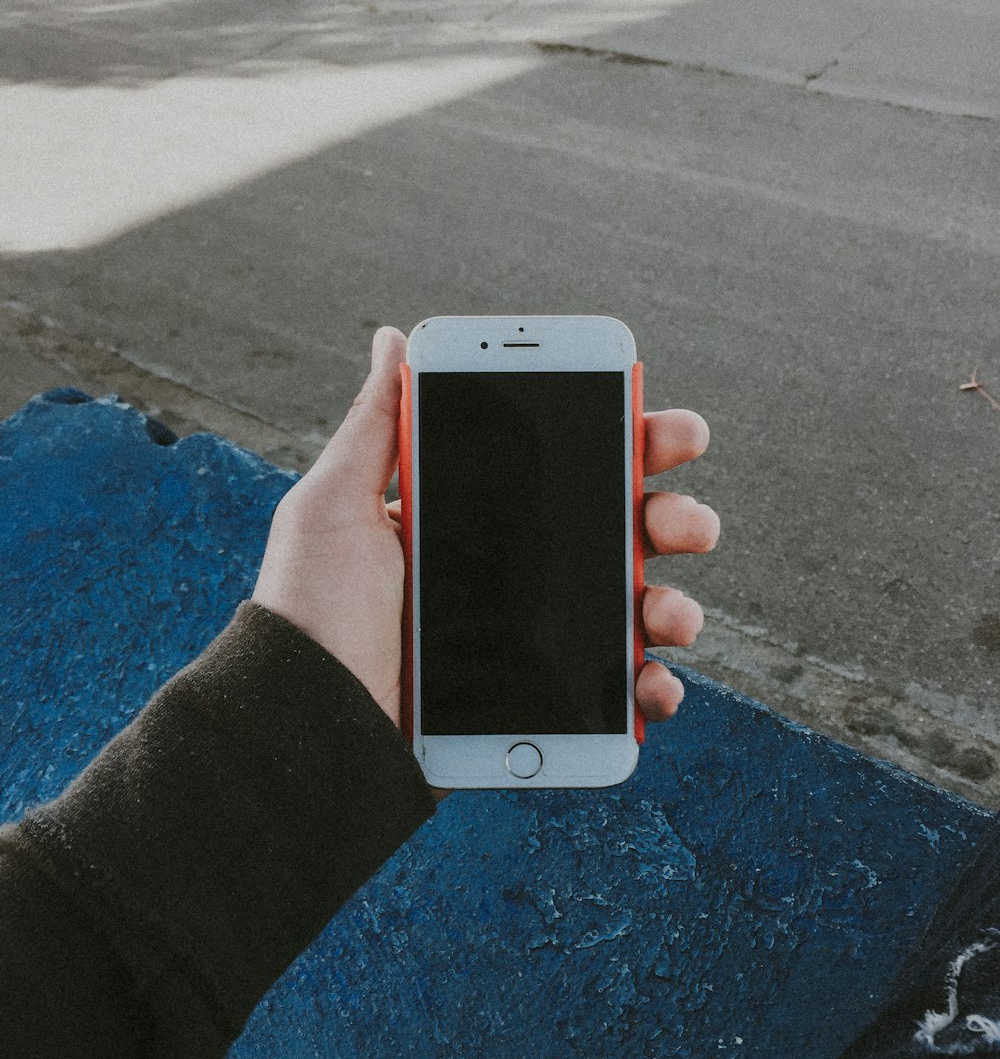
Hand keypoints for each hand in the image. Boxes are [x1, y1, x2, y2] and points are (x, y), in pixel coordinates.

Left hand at [252, 326, 718, 788]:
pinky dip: (649, 690)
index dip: (625, 445)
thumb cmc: (312, 609)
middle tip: (687, 523)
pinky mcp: (535, 700)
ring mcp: (530, 638)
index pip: (565, 467)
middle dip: (672, 519)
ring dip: (674, 606)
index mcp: (475, 516)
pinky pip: (611, 693)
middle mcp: (511, 572)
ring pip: (630, 611)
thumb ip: (376, 424)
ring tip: (669, 614)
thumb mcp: (334, 503)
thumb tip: (391, 338)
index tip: (667, 431)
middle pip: (617, 534)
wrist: (307, 720)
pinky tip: (651, 685)